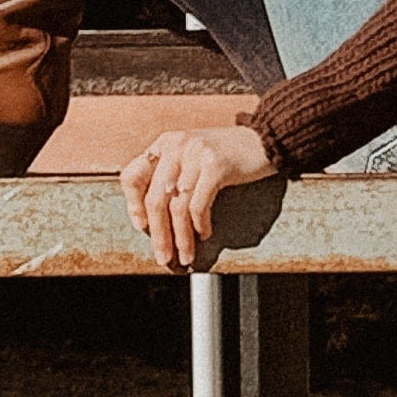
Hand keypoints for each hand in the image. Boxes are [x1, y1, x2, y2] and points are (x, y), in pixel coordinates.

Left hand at [122, 112, 277, 268]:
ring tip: (186, 254)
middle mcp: (176, 146)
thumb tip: (152, 219)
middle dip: (158, 234)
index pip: (132, 175)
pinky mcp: (216, 165)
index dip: (133, 205)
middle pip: (154, 198)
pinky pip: (199, 204)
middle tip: (163, 256)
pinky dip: (199, 225)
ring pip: (177, 206)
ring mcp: (195, 154)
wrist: (264, 139)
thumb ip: (171, 176)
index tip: (142, 226)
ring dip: (180, 237)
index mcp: (165, 144)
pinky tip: (204, 234)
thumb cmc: (226, 155)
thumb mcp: (191, 157)